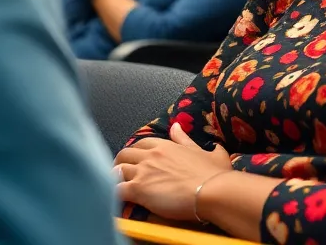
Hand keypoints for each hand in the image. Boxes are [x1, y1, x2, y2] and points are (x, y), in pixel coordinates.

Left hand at [115, 123, 232, 220]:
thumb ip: (187, 139)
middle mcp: (151, 156)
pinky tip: (113, 199)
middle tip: (121, 172)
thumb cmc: (213, 174)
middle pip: (124, 154)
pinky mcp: (138, 189)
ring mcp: (143, 172)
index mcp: (166, 146)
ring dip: (114, 178)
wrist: (212, 191)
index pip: (142, 143)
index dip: (136, 151)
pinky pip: (116, 190)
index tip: (135, 159)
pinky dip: (112, 194)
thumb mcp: (206, 151)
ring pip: (116, 170)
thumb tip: (177, 126)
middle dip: (120, 162)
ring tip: (113, 186)